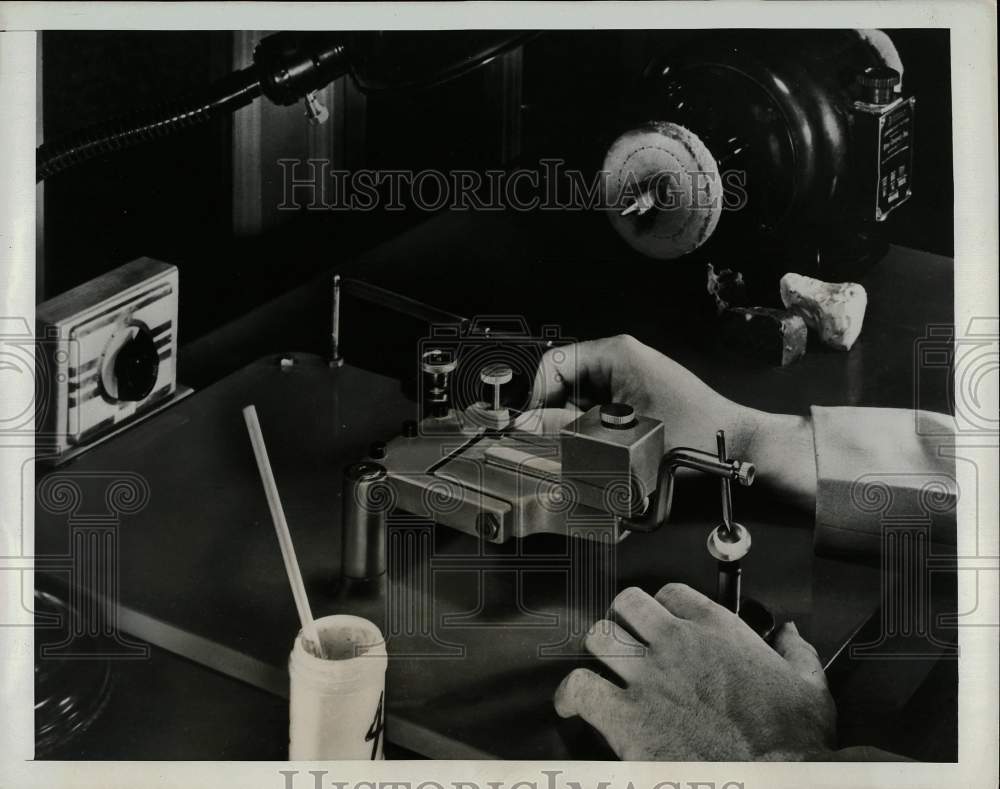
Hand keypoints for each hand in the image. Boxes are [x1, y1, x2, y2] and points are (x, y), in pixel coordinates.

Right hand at [531, 335, 816, 506]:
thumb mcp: (621, 435)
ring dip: (576, 427)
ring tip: (589, 450)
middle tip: (561, 446)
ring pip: (578, 400)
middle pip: (564, 382)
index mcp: (616, 353)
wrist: (738, 445)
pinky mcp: (636, 397)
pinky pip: (598, 410)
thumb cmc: (696, 434)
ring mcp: (629, 377)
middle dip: (558, 416)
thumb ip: (568, 430)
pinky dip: (594, 431)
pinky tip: (606, 450)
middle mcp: (621, 358)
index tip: (533, 426)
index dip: (538, 396)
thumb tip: (527, 426)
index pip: (554, 362)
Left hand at [553, 584, 835, 760]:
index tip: (666, 622)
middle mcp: (678, 644)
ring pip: (599, 637)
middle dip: (624, 618)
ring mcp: (649, 678)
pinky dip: (570, 694)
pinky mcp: (627, 717)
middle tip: (627, 637)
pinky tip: (571, 703)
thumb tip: (791, 635)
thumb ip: (797, 653)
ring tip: (601, 664)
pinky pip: (581, 688)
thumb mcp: (810, 687)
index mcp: (719, 631)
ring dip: (598, 649)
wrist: (775, 779)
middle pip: (628, 604)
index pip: (673, 593)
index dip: (665, 605)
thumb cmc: (792, 741)